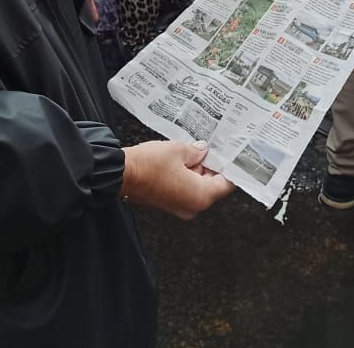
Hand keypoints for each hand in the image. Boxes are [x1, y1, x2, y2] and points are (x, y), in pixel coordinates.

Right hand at [121, 140, 235, 218]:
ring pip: (197, 187)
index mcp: (201, 196)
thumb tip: (202, 150)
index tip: (231, 156)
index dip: (229, 167)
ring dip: (197, 169)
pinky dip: (186, 176)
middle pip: (212, 186)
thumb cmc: (149, 165)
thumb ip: (196, 151)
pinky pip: (185, 189)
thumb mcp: (178, 150)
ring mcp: (179, 206)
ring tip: (192, 150)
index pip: (226, 184)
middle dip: (211, 166)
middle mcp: (192, 206)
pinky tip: (181, 159)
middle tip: (210, 147)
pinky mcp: (168, 203)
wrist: (122, 174)